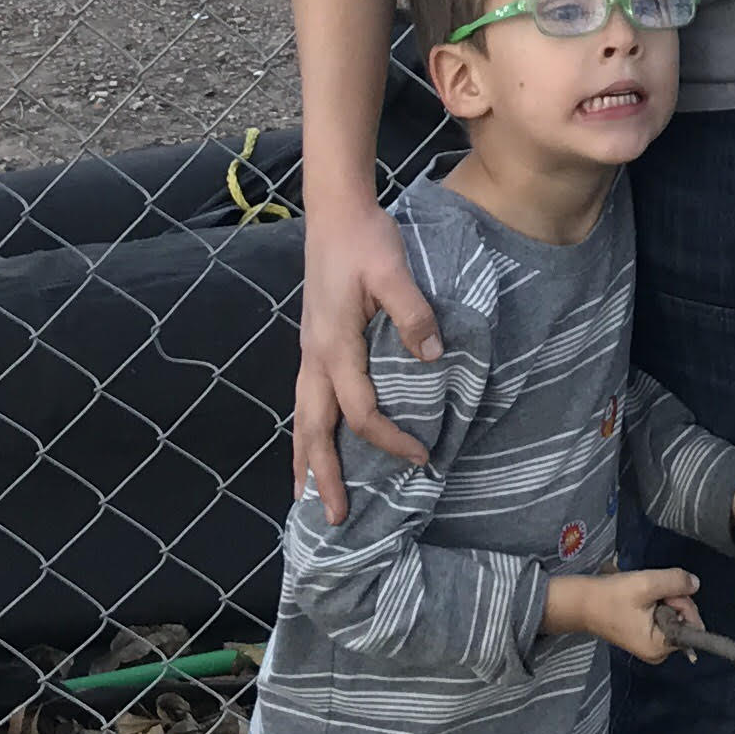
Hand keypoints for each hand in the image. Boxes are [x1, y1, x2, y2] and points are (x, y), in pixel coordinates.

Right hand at [294, 200, 439, 520]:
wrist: (335, 213)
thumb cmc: (365, 240)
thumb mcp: (393, 270)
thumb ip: (412, 313)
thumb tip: (434, 358)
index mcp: (335, 347)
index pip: (360, 412)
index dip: (389, 439)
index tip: (421, 457)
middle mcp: (315, 359)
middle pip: (314, 431)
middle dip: (323, 477)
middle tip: (334, 520)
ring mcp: (309, 354)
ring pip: (301, 420)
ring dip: (305, 461)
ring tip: (305, 499)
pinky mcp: (313, 346)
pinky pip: (304, 403)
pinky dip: (305, 433)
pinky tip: (310, 446)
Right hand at [546, 566, 702, 664]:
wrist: (582, 602)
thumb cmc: (612, 597)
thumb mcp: (646, 584)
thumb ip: (676, 582)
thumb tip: (696, 583)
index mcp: (660, 648)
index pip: (692, 626)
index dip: (684, 603)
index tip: (667, 592)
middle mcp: (659, 652)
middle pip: (684, 619)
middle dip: (674, 598)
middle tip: (652, 589)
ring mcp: (652, 644)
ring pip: (674, 615)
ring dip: (665, 597)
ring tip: (644, 592)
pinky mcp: (645, 634)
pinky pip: (663, 616)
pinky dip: (657, 602)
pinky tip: (643, 597)